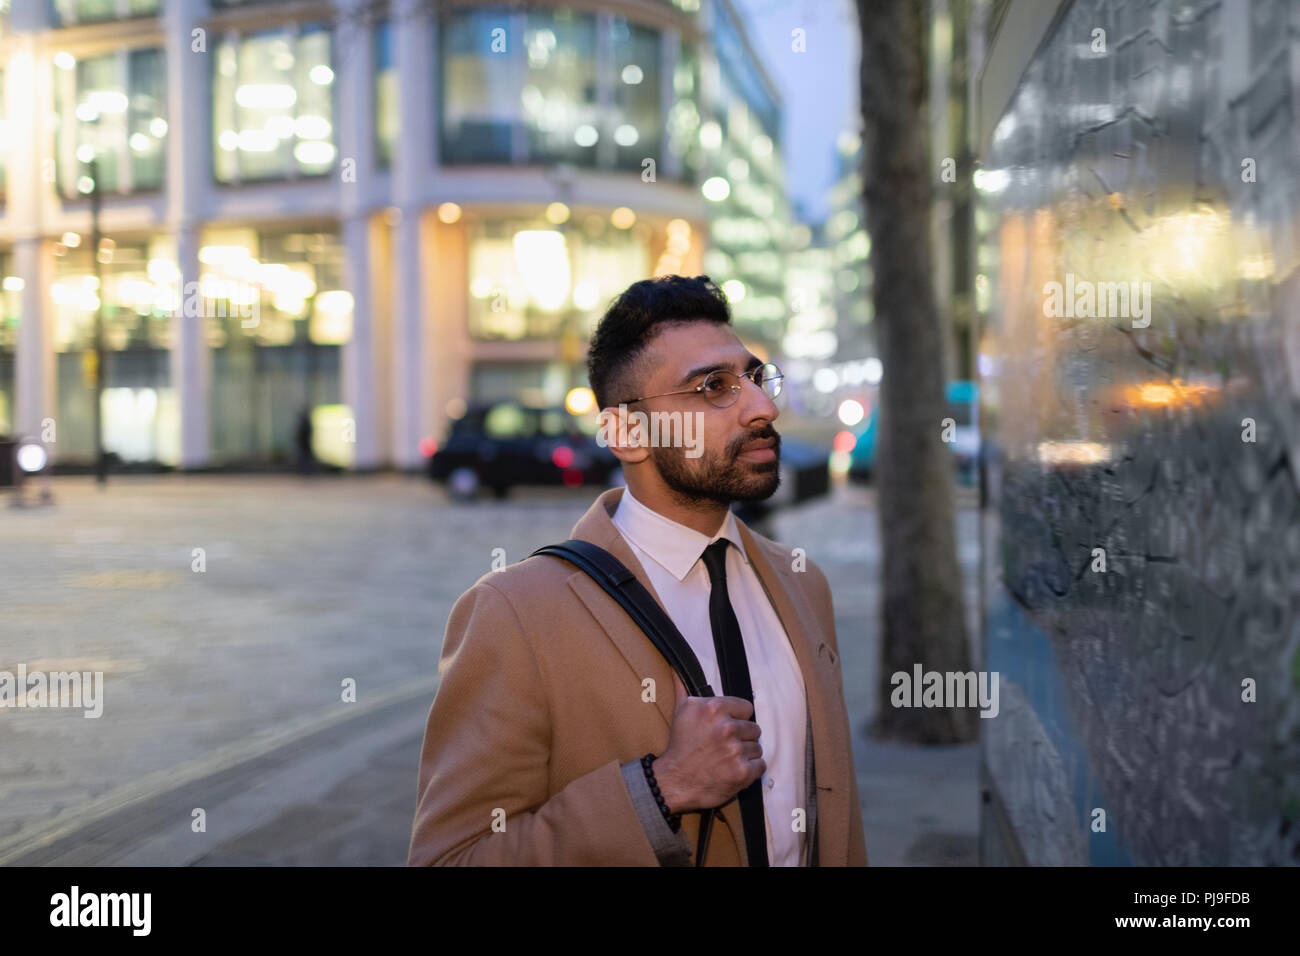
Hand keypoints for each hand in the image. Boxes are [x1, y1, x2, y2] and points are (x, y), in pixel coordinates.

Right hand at [651, 673, 764, 813]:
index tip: (727, 727)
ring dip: (746, 754)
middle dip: (742, 737)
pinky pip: (760, 766)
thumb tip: (677, 669)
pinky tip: (735, 770)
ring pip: (757, 747)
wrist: (673, 781)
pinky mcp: (742, 772)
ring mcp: (735, 751)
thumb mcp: (681, 711)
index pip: (747, 708)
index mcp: (713, 709)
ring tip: (728, 759)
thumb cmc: (679, 746)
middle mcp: (726, 727)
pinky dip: (751, 770)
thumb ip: (685, 688)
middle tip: (726, 746)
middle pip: (754, 728)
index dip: (737, 718)